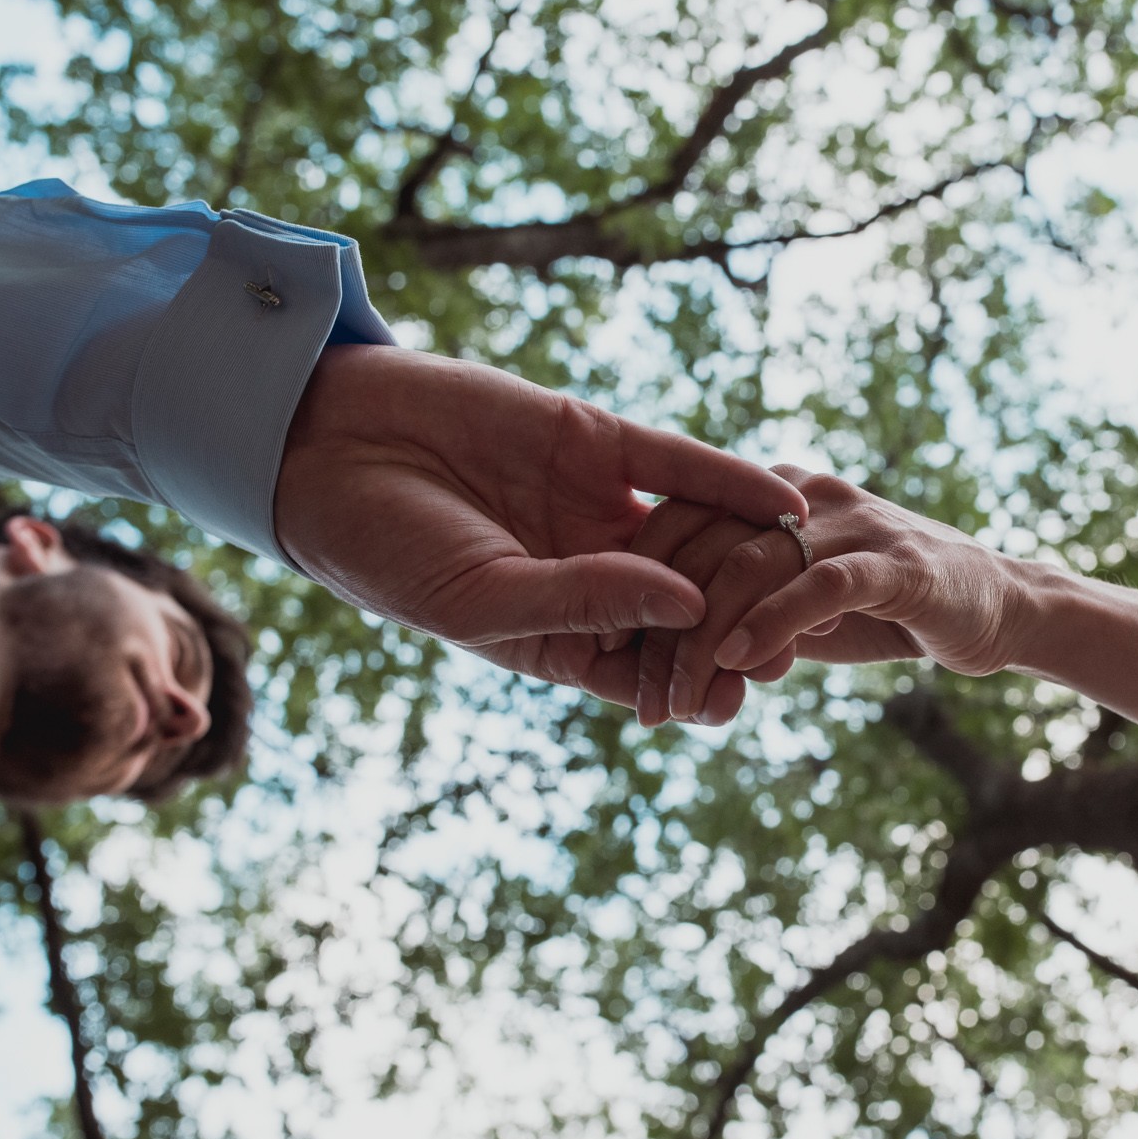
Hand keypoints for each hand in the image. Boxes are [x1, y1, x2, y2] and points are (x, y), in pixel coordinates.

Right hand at [272, 344, 806, 711]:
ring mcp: (599, 509)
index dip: (692, 685)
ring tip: (809, 575)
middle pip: (686, 609)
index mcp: (556, 637)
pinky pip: (682, 465)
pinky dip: (732, 481)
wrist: (328, 446)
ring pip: (695, 536)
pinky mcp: (599, 442)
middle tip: (794, 640)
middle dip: (739, 625)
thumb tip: (690, 605)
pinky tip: (787, 502)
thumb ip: (587, 601)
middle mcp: (589, 576)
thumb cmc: (386, 548)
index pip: (644, 672)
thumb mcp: (484, 597)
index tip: (739, 696)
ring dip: (750, 556)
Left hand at [627, 467, 1033, 723]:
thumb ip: (738, 618)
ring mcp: (850, 522)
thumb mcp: (796, 613)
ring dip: (704, 641)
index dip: (631, 585)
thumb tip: (667, 658)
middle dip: (659, 627)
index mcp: (767, 494)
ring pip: (748, 566)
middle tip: (638, 699)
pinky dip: (773, 622)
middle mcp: (801, 493)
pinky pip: (820, 584)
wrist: (994, 609)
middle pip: (699, 544)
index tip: (602, 653)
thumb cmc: (886, 611)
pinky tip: (740, 664)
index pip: (675, 521)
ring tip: (679, 700)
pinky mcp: (896, 561)